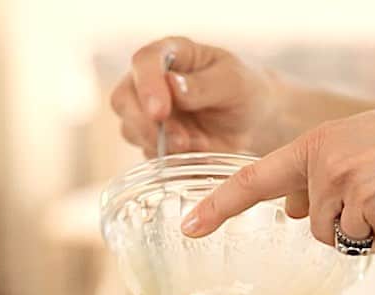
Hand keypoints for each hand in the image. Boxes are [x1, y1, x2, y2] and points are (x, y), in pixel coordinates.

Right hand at [111, 37, 282, 156]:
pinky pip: (148, 154)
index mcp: (169, 54)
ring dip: (161, 144)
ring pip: (131, 130)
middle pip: (124, 100)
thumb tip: (171, 84)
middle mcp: (150, 81)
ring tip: (199, 145)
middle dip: (146, 124)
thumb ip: (203, 84)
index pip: (144, 62)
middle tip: (180, 141)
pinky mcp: (152, 140)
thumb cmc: (242, 90)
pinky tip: (198, 154)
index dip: (147, 85)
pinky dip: (170, 160)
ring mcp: (147, 112)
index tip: (159, 111)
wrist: (250, 121)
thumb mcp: (233, 83)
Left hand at [180, 87, 374, 251]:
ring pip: (344, 241)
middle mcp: (328, 169)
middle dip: (344, 222)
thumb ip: (318, 176)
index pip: (254, 179)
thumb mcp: (353, 144)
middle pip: (314, 228)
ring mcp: (355, 192)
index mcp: (315, 146)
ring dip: (370, 231)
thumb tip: (290, 212)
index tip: (189, 227)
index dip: (219, 206)